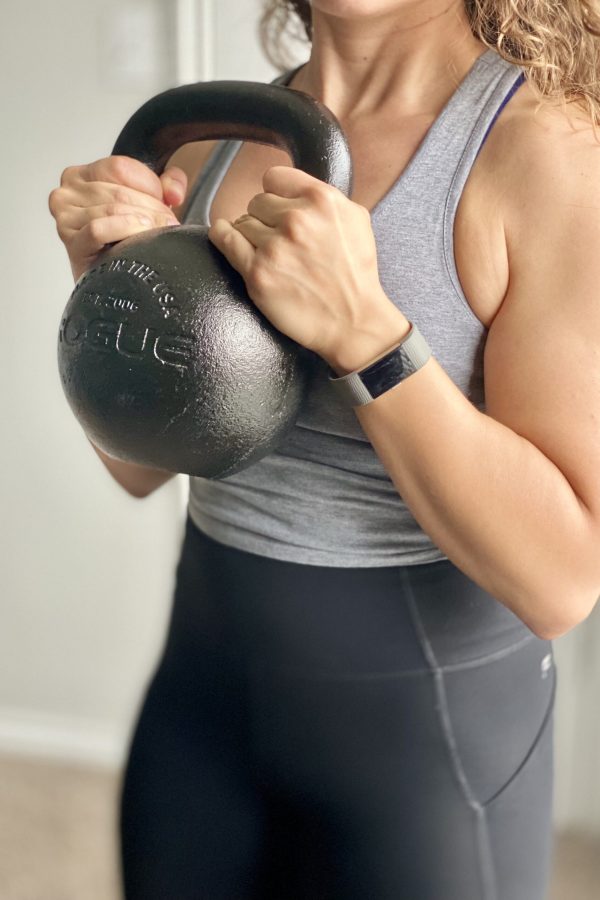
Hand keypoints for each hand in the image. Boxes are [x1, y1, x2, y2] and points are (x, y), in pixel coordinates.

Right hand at [48, 156, 186, 281]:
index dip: (150, 185)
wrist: (114, 287)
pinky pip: (98, 228)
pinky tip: (137, 239)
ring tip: (156, 235)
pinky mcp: (71, 242)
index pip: (120, 167)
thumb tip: (174, 192)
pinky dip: (123, 230)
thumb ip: (168, 183)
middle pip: (120, 191)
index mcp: (82, 175)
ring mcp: (65, 217)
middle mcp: (68, 193)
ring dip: (145, 222)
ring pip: (114, 208)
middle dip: (153, 209)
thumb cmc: (126, 242)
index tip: (166, 203)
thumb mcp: (148, 202)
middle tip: (168, 226)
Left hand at [208, 165, 407, 372]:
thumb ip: (323, 196)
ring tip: (270, 254)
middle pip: (257, 202)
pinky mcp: (257, 273)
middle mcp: (296, 219)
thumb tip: (292, 187)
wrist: (351, 320)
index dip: (277, 195)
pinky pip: (225, 240)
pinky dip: (222, 235)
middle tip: (281, 241)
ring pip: (242, 222)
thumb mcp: (354, 218)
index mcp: (321, 200)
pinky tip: (223, 234)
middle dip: (266, 218)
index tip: (279, 209)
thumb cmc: (355, 273)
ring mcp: (274, 247)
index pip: (275, 178)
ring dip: (251, 235)